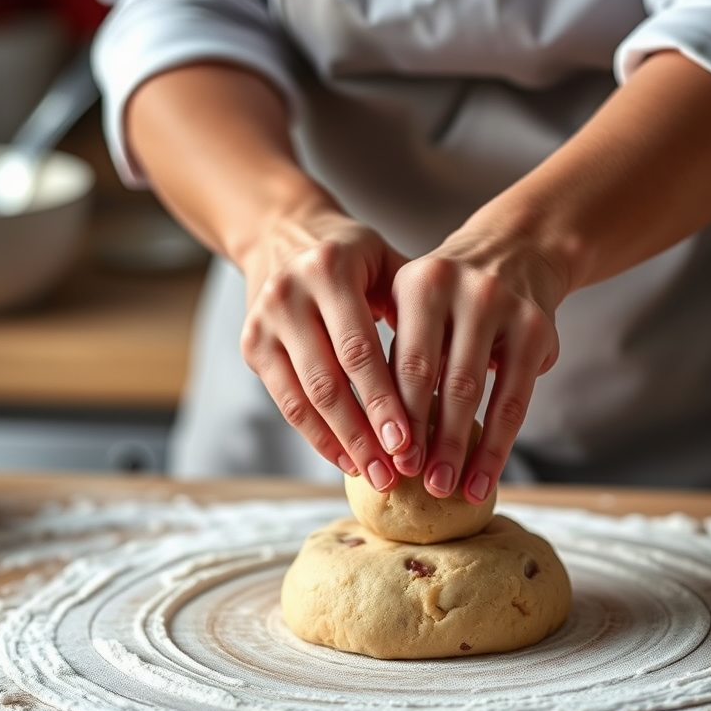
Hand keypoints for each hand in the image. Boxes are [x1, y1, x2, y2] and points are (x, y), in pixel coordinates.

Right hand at [239, 196, 413, 490]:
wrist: (281, 234)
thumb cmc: (352, 256)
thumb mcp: (384, 263)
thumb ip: (413, 308)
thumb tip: (459, 370)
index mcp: (330, 269)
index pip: (360, 349)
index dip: (384, 401)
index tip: (411, 444)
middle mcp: (288, 294)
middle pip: (329, 381)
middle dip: (364, 434)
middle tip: (395, 475)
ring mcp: (263, 322)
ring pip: (304, 398)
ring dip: (341, 444)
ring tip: (375, 476)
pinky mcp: (250, 345)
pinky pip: (286, 402)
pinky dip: (317, 435)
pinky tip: (346, 459)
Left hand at [389, 223, 565, 503]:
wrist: (516, 252)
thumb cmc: (449, 301)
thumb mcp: (415, 307)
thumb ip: (393, 356)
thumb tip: (364, 439)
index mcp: (417, 283)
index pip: (400, 360)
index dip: (389, 414)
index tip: (380, 458)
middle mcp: (458, 287)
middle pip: (432, 376)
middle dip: (418, 434)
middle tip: (407, 479)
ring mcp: (501, 306)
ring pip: (473, 391)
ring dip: (457, 448)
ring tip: (443, 487)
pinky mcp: (537, 329)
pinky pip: (514, 400)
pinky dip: (496, 448)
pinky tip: (481, 481)